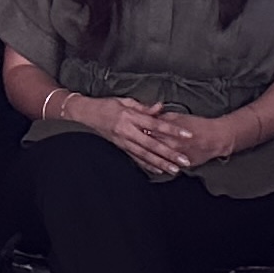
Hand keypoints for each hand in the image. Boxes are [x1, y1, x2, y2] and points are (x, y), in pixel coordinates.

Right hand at [67, 93, 196, 177]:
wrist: (86, 115)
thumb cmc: (106, 106)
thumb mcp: (126, 102)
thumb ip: (144, 107)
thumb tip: (160, 108)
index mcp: (130, 116)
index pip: (156, 124)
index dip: (172, 130)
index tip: (187, 135)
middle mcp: (127, 131)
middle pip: (152, 144)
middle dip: (170, 153)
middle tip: (184, 161)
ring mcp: (123, 142)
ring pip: (145, 155)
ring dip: (161, 163)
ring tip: (174, 170)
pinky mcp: (120, 148)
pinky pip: (135, 159)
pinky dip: (147, 165)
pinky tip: (158, 170)